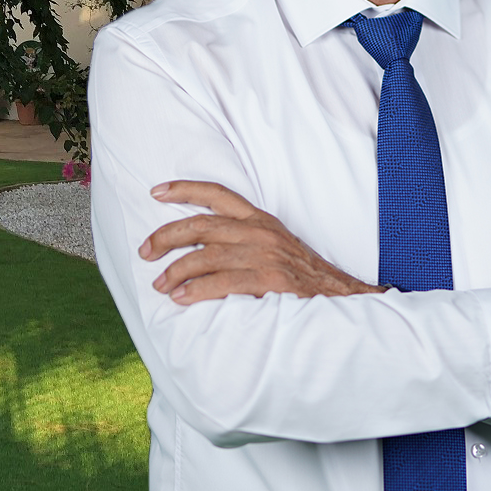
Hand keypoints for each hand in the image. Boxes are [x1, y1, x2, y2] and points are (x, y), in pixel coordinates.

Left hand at [140, 180, 383, 303]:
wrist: (345, 301)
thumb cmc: (304, 277)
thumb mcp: (276, 246)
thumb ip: (244, 240)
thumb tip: (200, 247)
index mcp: (260, 220)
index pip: (217, 194)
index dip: (184, 189)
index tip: (156, 192)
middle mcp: (260, 232)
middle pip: (200, 226)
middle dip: (166, 237)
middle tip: (145, 252)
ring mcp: (265, 255)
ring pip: (205, 256)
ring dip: (175, 270)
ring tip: (159, 284)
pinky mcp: (270, 280)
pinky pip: (222, 283)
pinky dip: (196, 290)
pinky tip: (180, 298)